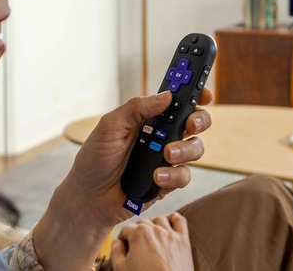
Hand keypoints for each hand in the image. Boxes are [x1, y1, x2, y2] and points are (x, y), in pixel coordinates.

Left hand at [66, 88, 212, 225]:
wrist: (89, 198)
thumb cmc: (95, 159)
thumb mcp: (110, 126)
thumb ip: (137, 108)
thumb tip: (166, 96)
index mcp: (149, 118)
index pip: (178, 102)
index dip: (195, 94)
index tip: (204, 93)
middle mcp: (162, 136)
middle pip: (196, 122)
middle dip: (199, 120)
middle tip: (190, 125)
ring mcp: (167, 159)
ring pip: (195, 149)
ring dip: (185, 150)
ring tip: (167, 154)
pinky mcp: (168, 182)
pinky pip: (184, 176)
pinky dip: (173, 176)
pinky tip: (156, 177)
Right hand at [110, 213, 193, 270]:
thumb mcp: (121, 269)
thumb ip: (116, 252)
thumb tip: (116, 243)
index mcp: (139, 234)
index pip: (126, 229)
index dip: (123, 239)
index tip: (124, 248)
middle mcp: (155, 229)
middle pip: (142, 223)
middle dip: (137, 233)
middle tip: (136, 247)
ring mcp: (171, 234)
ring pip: (159, 219)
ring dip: (153, 225)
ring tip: (150, 238)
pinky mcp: (183, 240)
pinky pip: (179, 220)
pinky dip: (173, 219)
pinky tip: (168, 227)